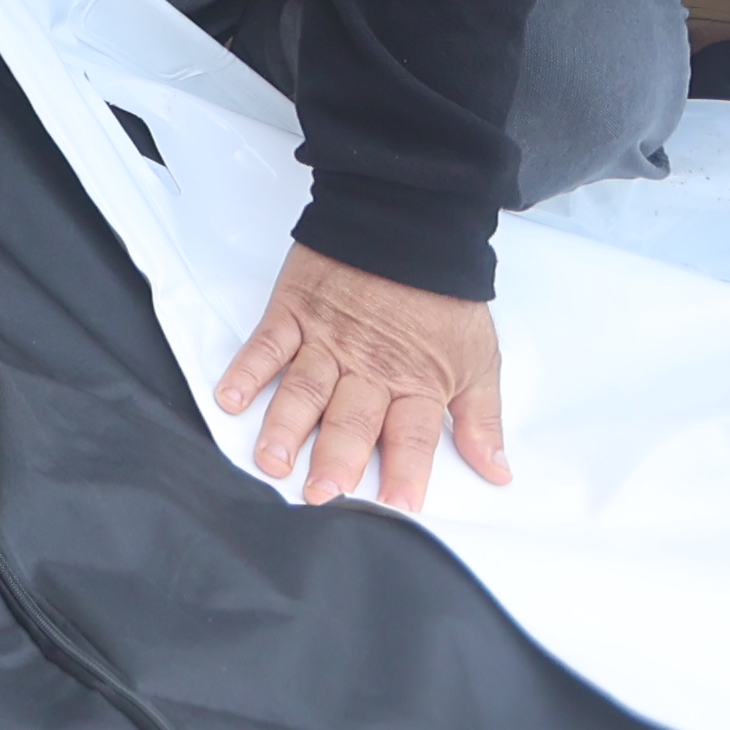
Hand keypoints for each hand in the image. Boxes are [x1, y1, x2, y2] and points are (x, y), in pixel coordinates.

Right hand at [211, 242, 510, 510]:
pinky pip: (266, 345)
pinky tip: (231, 398)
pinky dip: (247, 370)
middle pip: (352, 418)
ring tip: (272, 461)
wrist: (406, 223)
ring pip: (305, 389)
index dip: (407, 471)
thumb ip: (482, 420)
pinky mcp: (294, 311)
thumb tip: (498, 472)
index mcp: (416, 381)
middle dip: (337, 458)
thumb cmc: (442, 298)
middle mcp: (369, 366)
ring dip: (287, 426)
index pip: (412, 434)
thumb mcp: (477, 360)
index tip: (398, 506)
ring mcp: (327, 339)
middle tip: (322, 493)